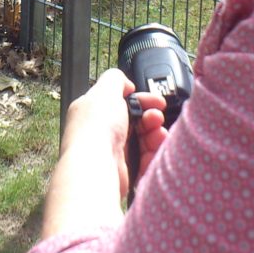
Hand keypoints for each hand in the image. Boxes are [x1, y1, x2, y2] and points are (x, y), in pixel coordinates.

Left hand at [61, 69, 165, 198]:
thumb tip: (126, 84)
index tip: (156, 100)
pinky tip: (159, 148)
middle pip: (135, 122)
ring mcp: (112, 154)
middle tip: (157, 116)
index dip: (141, 99)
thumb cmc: (96, 128)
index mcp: (94, 112)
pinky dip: (154, 153)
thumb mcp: (105, 91)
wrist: (95, 167)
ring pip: (142, 141)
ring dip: (155, 134)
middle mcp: (102, 133)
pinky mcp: (123, 173)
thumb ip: (115, 79)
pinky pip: (145, 161)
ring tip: (160, 133)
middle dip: (151, 116)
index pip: (121, 102)